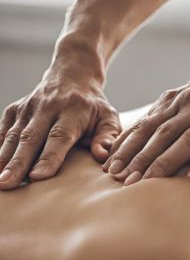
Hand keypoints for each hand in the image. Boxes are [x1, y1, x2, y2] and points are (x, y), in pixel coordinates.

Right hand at [0, 68, 120, 189]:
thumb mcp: (108, 117)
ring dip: (3, 159)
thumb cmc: (94, 107)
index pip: (60, 136)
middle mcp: (48, 107)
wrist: (73, 76)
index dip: (49, 156)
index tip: (38, 176)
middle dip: (18, 162)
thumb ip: (107, 137)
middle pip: (31, 138)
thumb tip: (102, 156)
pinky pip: (3, 131)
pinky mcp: (14, 110)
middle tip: (7, 184)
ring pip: (14, 136)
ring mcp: (28, 108)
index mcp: (74, 110)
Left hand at [104, 63, 189, 183]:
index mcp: (181, 98)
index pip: (147, 123)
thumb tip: (148, 131)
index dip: (127, 144)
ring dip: (162, 162)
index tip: (109, 163)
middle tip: (117, 177)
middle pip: (160, 133)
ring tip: (143, 182)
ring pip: (184, 140)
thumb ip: (173, 110)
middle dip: (136, 156)